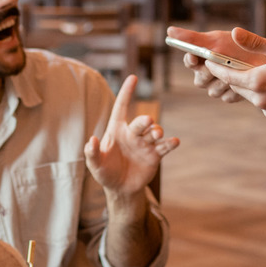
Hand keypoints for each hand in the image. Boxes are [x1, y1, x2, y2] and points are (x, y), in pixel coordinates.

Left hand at [84, 75, 179, 198]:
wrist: (121, 188)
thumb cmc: (106, 173)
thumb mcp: (95, 165)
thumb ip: (92, 153)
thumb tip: (92, 139)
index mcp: (116, 130)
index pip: (121, 107)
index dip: (126, 93)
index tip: (133, 77)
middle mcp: (132, 134)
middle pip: (140, 122)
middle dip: (145, 120)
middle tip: (147, 122)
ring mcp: (145, 144)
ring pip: (154, 131)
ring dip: (157, 131)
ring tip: (157, 134)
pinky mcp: (155, 155)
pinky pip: (165, 146)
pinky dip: (171, 143)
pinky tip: (174, 142)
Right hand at [168, 25, 265, 103]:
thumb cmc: (240, 46)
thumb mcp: (217, 40)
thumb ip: (193, 38)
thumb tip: (168, 30)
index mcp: (202, 59)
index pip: (190, 62)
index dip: (191, 60)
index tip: (194, 56)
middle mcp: (207, 74)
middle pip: (200, 79)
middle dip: (211, 73)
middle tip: (221, 65)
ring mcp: (219, 86)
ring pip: (213, 91)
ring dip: (224, 82)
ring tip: (238, 73)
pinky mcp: (231, 95)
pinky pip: (227, 98)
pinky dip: (235, 90)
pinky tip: (244, 83)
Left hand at [191, 27, 265, 119]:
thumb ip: (255, 42)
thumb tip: (234, 32)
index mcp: (257, 82)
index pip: (227, 75)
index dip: (216, 68)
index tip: (208, 61)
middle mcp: (260, 100)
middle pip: (237, 86)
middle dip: (233, 76)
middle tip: (228, 65)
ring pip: (252, 96)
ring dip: (252, 86)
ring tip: (258, 73)